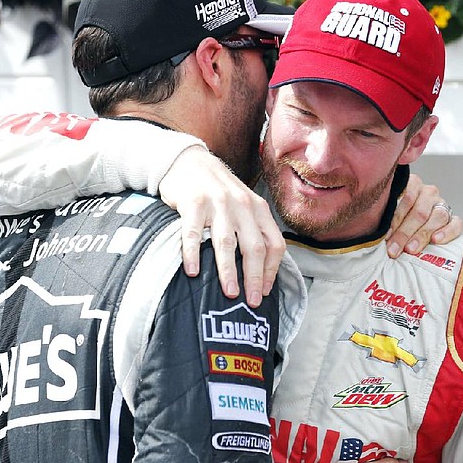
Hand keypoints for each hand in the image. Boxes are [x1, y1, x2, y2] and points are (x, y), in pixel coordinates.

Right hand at [159, 146, 285, 307]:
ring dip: (228, 271)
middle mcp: (242, 205)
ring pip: (226, 243)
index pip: (274, 244)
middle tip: (251, 301)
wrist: (188, 161)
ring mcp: (218, 203)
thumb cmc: (218, 190)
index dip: (271, 271)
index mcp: (258, 208)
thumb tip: (260, 269)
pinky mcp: (193, 202)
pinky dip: (192, 255)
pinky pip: (193, 234)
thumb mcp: (243, 204)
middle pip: (254, 247)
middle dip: (254, 277)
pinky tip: (193, 272)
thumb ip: (253, 228)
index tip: (264, 292)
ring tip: (229, 292)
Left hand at [386, 174, 462, 257]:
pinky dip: (447, 232)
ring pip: (437, 217)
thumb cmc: (395, 215)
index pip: (407, 198)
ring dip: (422, 235)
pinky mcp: (452, 218)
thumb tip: (375, 232)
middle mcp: (428, 193)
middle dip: (404, 233)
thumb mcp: (387, 210)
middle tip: (394, 248)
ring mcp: (441, 204)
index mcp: (412, 184)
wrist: (411, 219)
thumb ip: (383, 216)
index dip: (395, 219)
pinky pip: (455, 223)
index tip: (385, 236)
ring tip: (411, 248)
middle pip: (419, 212)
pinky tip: (436, 240)